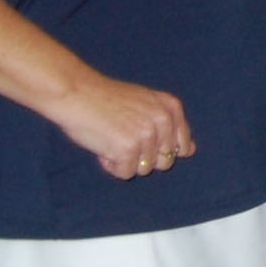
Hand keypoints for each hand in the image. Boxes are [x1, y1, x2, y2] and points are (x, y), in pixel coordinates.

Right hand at [50, 73, 196, 180]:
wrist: (76, 93)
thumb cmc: (106, 99)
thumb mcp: (146, 103)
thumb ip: (169, 126)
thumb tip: (190, 151)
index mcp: (171, 108)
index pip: (183, 146)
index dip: (161, 149)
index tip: (142, 140)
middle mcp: (163, 121)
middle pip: (165, 161)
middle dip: (144, 157)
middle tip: (122, 137)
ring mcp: (147, 136)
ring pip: (144, 169)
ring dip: (126, 160)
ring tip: (111, 139)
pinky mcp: (128, 150)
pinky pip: (125, 173)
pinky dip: (112, 166)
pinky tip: (102, 147)